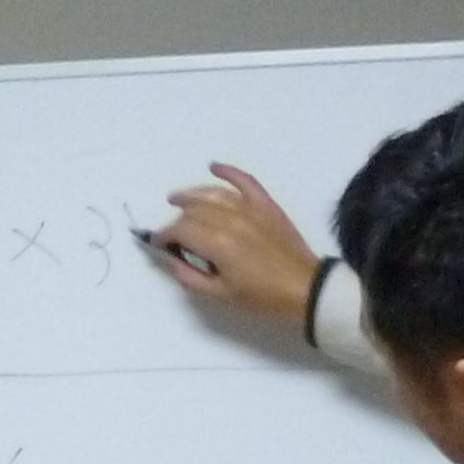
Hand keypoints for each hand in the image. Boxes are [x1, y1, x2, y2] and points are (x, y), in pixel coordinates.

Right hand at [145, 165, 323, 325]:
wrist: (305, 289)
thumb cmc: (261, 297)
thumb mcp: (220, 295)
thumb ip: (189, 276)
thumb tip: (170, 258)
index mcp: (218, 244)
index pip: (181, 230)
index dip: (164, 235)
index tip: (159, 243)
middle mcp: (231, 219)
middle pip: (194, 210)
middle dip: (177, 220)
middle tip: (173, 233)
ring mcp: (250, 208)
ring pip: (213, 194)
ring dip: (192, 195)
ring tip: (177, 199)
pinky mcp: (266, 204)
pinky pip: (244, 181)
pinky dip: (228, 172)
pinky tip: (213, 167)